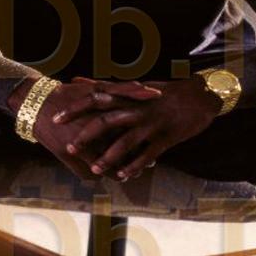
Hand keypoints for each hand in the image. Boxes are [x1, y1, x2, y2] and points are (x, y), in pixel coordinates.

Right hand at [7, 78, 162, 180]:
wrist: (36, 105)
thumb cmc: (69, 94)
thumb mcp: (97, 89)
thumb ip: (126, 90)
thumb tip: (153, 91)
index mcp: (106, 117)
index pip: (134, 136)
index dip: (146, 145)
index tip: (153, 147)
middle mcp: (95, 135)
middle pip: (124, 157)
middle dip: (136, 163)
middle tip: (146, 164)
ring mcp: (81, 149)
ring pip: (108, 170)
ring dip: (119, 173)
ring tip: (127, 174)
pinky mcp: (69, 158)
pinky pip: (89, 175)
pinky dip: (99, 175)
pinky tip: (104, 173)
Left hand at [56, 78, 220, 181]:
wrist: (200, 96)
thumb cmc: (163, 91)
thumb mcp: (133, 86)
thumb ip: (104, 85)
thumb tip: (78, 80)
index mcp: (127, 96)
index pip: (94, 100)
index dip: (74, 109)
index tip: (55, 119)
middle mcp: (136, 108)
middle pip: (105, 121)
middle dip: (85, 136)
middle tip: (69, 149)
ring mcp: (151, 123)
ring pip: (125, 142)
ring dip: (108, 157)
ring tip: (94, 169)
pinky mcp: (166, 137)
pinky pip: (147, 154)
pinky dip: (134, 165)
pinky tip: (123, 175)